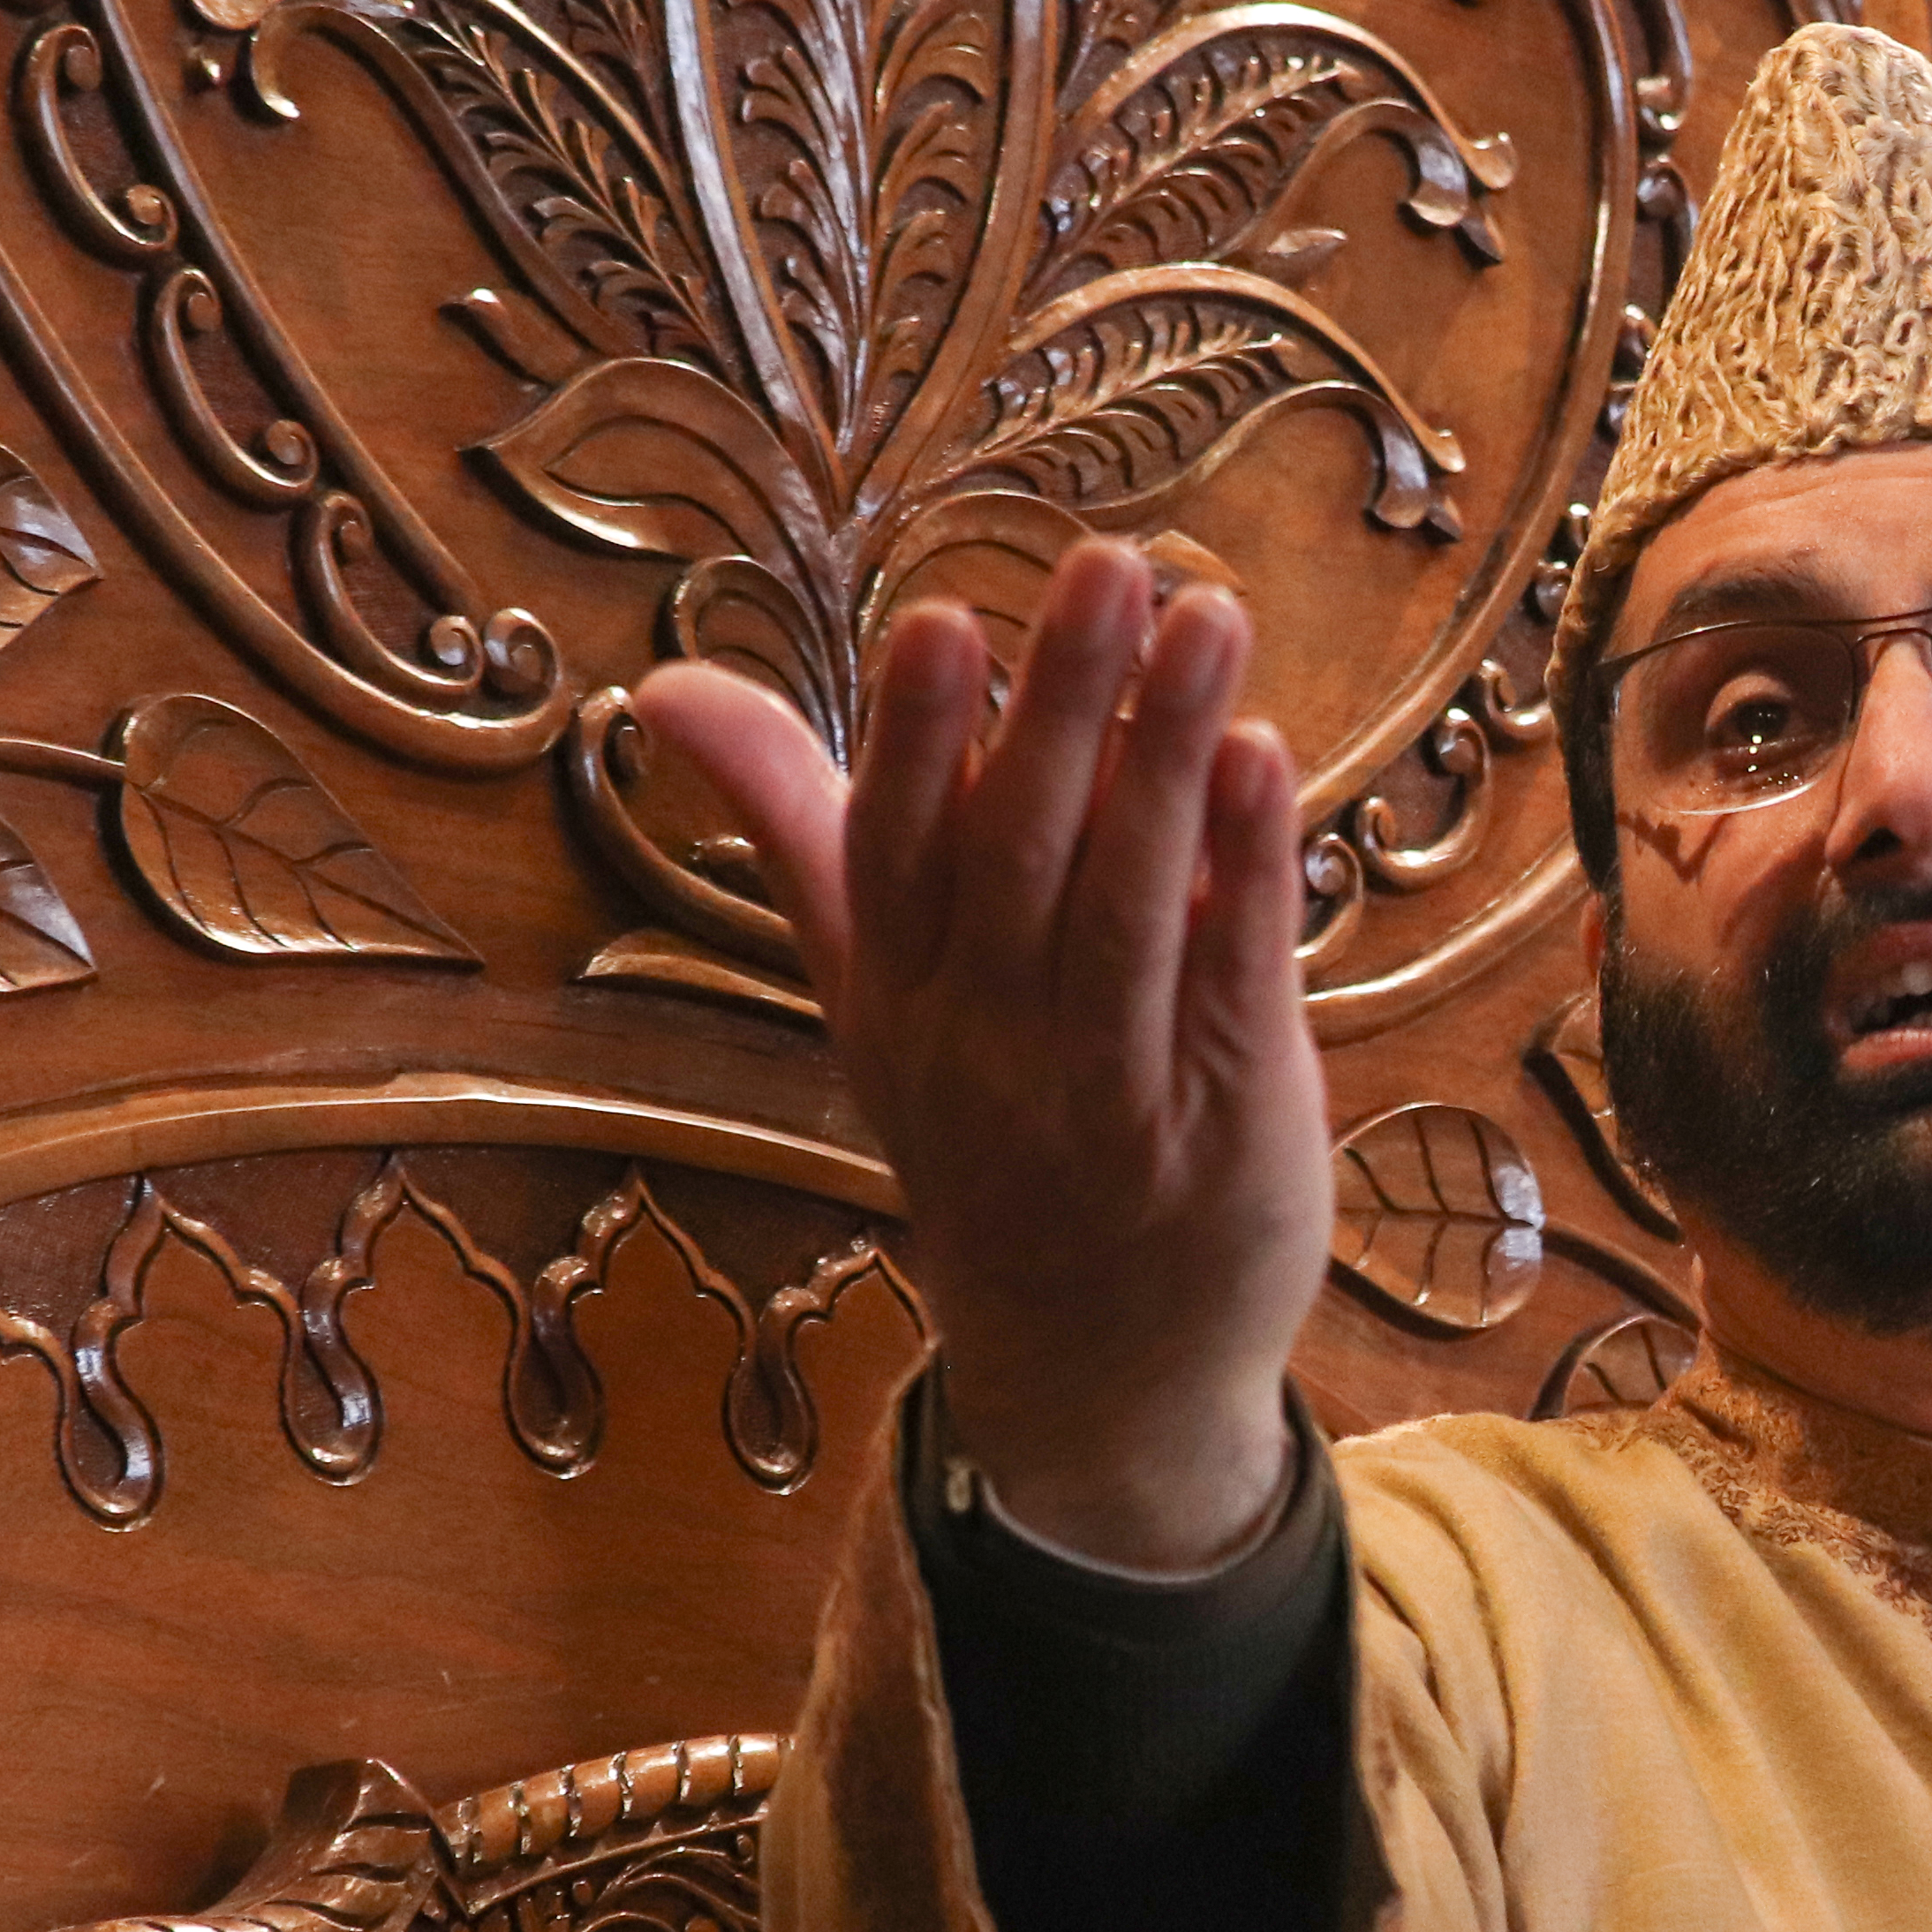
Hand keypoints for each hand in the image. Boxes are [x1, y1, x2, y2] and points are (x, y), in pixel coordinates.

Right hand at [635, 545, 1330, 1574]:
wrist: (1093, 1365)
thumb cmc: (988, 1125)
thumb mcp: (871, 992)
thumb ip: (792, 823)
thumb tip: (664, 685)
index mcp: (896, 994)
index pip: (891, 852)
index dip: (915, 741)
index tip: (937, 618)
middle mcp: (986, 1043)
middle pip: (1018, 857)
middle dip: (1062, 705)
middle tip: (1109, 566)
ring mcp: (1106, 1089)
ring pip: (1131, 904)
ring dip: (1172, 753)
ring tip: (1207, 618)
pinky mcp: (1223, 1118)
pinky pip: (1231, 978)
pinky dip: (1251, 867)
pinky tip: (1266, 758)